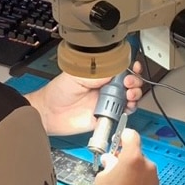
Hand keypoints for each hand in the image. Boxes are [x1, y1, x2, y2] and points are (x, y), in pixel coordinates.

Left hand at [28, 64, 144, 136]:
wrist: (50, 113)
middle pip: (129, 83)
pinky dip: (128, 110)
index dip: (130, 67)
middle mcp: (105, 88)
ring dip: (134, 95)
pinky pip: (122, 115)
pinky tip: (125, 106)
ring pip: (129, 98)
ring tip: (129, 94)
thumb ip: (97, 73)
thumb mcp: (77, 75)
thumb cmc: (58, 92)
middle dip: (135, 81)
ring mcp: (107, 103)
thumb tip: (115, 69)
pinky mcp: (106, 117)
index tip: (133, 67)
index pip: (121, 69)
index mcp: (100, 76)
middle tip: (129, 82)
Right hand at [92, 128, 158, 184]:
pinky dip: (138, 180)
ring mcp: (153, 179)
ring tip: (120, 181)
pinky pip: (146, 178)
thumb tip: (110, 160)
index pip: (132, 136)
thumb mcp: (102, 177)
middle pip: (137, 153)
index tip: (117, 141)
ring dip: (133, 169)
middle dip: (126, 156)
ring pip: (142, 166)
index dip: (123, 136)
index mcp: (133, 158)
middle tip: (114, 165)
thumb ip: (109, 164)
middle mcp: (147, 166)